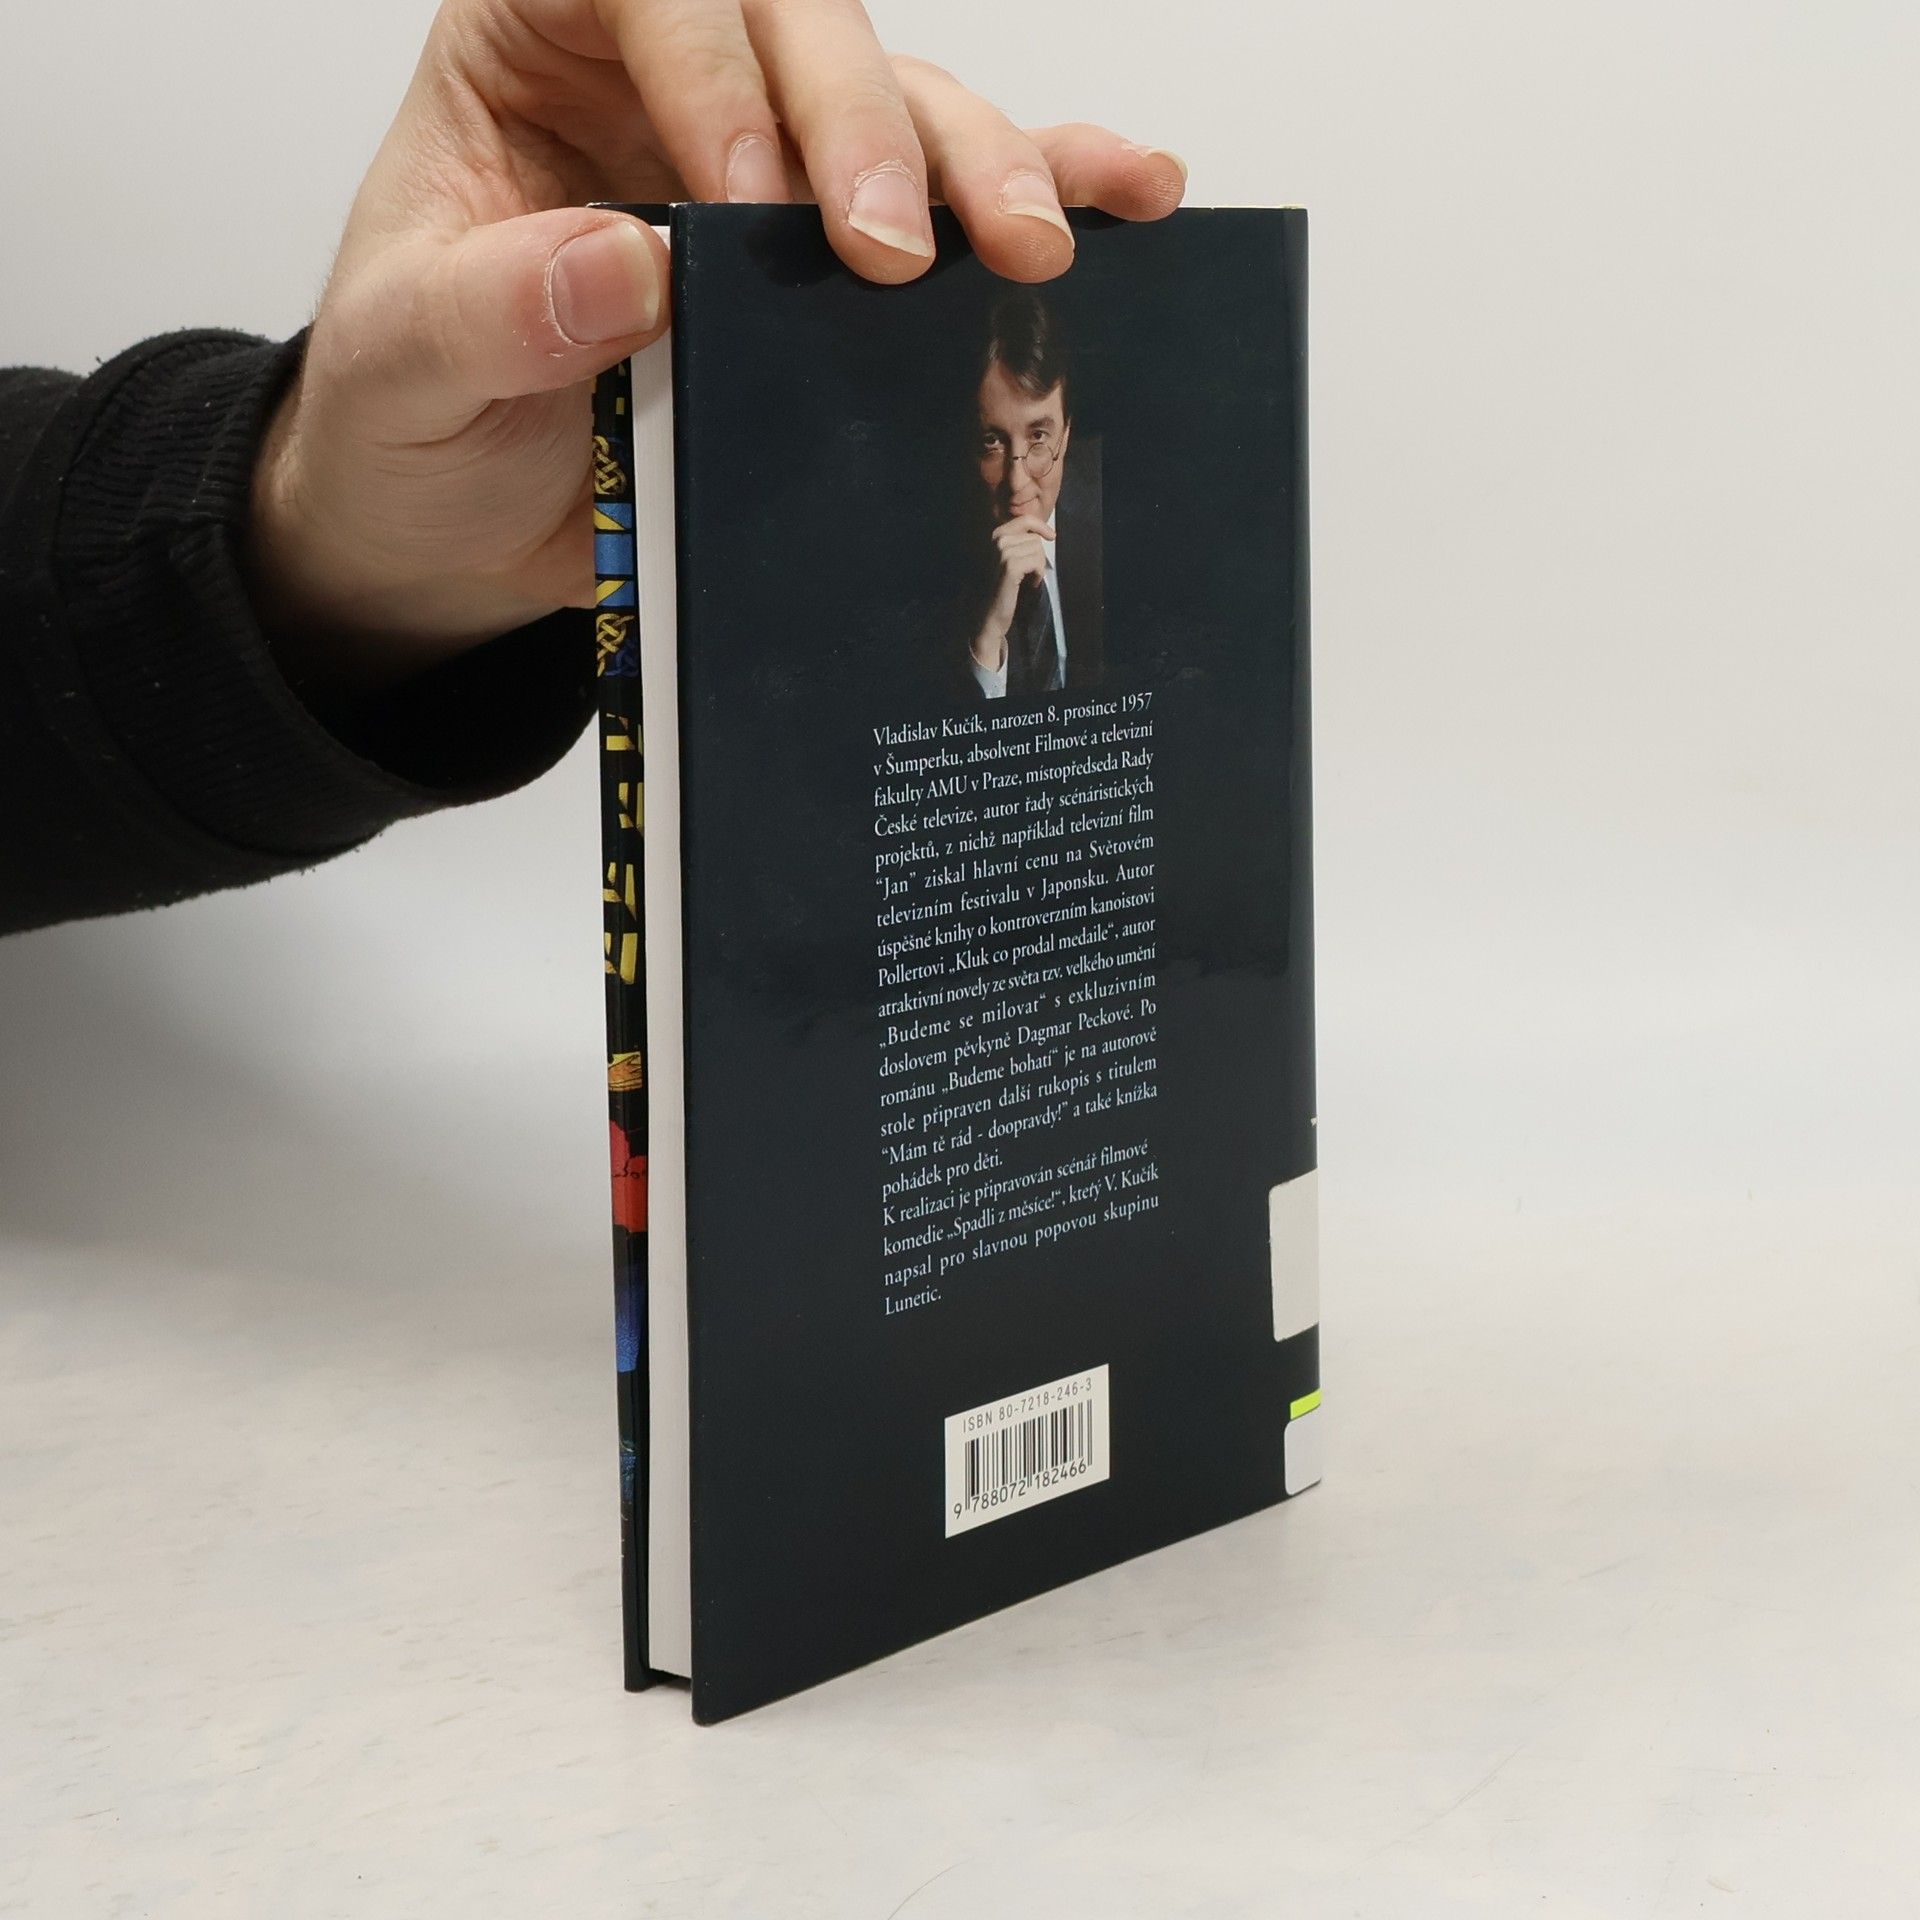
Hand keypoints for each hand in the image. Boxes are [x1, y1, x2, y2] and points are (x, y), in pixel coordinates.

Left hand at [247, 0, 1187, 703]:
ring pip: (901, 106)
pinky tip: (1126, 192)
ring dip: (977, 164)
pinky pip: (950, 201)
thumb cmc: (413, 420)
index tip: (742, 205)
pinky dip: (1044, 187)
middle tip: (892, 253)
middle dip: (867, 126)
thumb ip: (486, 310)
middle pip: (801, 25)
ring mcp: (770, 160)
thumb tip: (625, 261)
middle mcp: (672, 80)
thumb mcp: (405, 368)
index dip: (714, 71)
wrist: (454, 524)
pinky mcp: (837, 258)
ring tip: (1034, 246)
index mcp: (538, 49)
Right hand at [971, 514, 1056, 670]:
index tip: (1052, 536)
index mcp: (997, 534)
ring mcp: (1003, 551)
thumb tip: (1044, 531)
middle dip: (1038, 556)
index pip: (1026, 519)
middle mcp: (998, 539)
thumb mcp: (1011, 557)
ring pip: (1038, 550)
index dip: (1042, 526)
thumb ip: (1022, 541)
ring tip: (1027, 579)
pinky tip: (1029, 584)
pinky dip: (1038, 575)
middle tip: (1029, 572)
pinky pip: (1037, 562)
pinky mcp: (1010, 566)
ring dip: (1038, 567)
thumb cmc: (1005, 585)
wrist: (992, 611)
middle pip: (1035, 538)